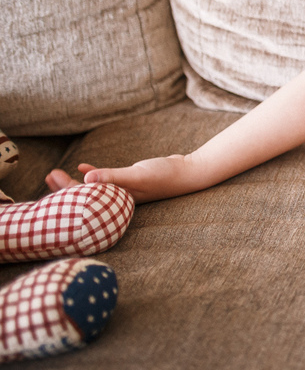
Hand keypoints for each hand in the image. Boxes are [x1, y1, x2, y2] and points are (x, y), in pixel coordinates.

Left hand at [45, 155, 199, 203]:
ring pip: (93, 189)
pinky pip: (106, 181)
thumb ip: (112, 176)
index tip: (52, 179)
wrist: (189, 172)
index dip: (65, 191)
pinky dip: (94, 175)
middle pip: (86, 196)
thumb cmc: (165, 175)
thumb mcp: (138, 174)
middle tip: (49, 175)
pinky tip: (84, 168)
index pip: (85, 200)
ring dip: (76, 182)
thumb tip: (85, 179)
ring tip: (59, 174)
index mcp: (116, 202)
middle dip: (66, 187)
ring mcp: (124, 192)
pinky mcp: (130, 182)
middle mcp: (117, 200)